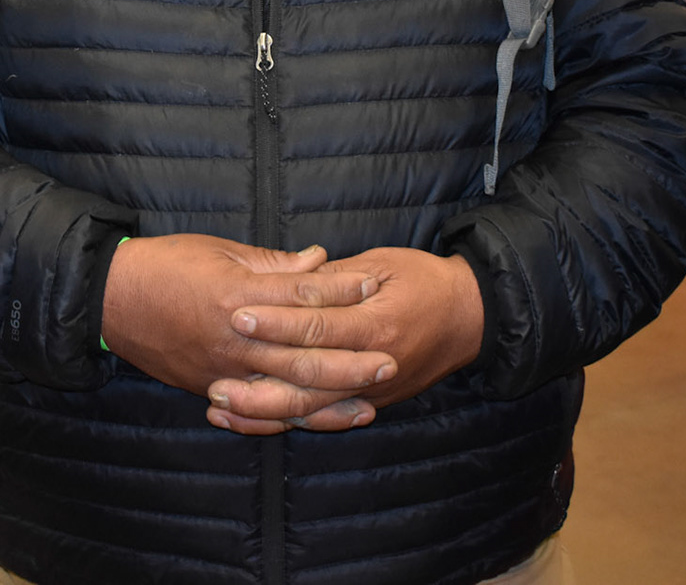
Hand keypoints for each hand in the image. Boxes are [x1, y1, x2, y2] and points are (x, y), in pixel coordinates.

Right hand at [100, 235, 393, 408]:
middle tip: (390, 360)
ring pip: (286, 392)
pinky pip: (256, 412)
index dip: (343, 292)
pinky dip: (288, 420)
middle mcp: (235, 339)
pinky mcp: (209, 389)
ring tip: (369, 400)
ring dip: (331, 400)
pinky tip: (315, 421)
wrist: (110, 299)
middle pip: (305, 355)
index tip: (375, 287)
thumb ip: (272, 262)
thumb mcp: (220, 250)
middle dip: (351, 360)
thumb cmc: (165, 265)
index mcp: (239, 296)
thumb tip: (318, 261)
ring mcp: (222, 370)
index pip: (304, 297)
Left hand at [205, 247, 482, 434]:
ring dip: (263, 409)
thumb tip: (292, 274)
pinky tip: (250, 421)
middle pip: (307, 378)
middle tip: (214, 374)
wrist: (471, 317)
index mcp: (376, 324)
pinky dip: (285, 421)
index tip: (237, 314)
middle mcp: (373, 365)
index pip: (317, 326)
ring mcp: (372, 391)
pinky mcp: (369, 402)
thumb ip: (336, 276)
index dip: (276, 321)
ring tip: (220, 405)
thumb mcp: (383, 264)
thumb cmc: (425, 281)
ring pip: (310, 409)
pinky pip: (321, 419)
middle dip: (258, 378)